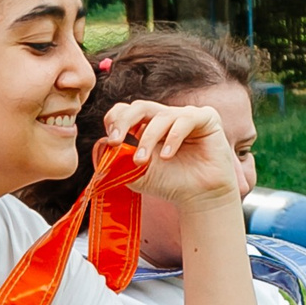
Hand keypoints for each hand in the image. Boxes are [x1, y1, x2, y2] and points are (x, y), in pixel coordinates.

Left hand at [101, 100, 242, 215]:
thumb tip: (100, 145)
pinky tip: (166, 156)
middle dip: (124, 122)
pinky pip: (185, 119)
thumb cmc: (170, 184)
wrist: (199, 198)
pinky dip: (172, 138)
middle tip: (115, 141)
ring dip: (148, 138)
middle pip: (139, 106)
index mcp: (148, 126)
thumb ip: (117, 161)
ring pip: (161, 116)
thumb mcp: (136, 174)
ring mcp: (185, 115)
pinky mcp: (206, 118)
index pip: (126, 111)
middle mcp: (166, 117)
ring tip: (143, 161)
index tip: (110, 141)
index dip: (116, 120)